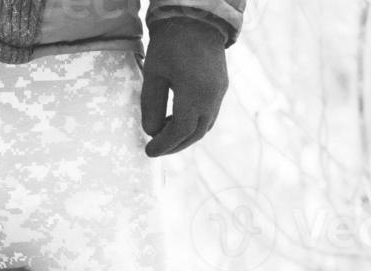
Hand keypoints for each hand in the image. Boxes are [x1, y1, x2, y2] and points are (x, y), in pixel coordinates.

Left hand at [140, 18, 228, 157]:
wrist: (198, 19)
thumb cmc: (171, 43)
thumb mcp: (153, 74)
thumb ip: (151, 106)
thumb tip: (151, 132)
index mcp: (195, 94)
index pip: (179, 131)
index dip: (163, 145)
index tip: (148, 151)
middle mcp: (212, 97)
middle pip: (194, 134)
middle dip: (174, 145)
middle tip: (155, 148)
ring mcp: (220, 92)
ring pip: (205, 127)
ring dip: (185, 136)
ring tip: (165, 135)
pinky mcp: (221, 87)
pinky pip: (210, 115)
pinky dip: (195, 124)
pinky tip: (178, 120)